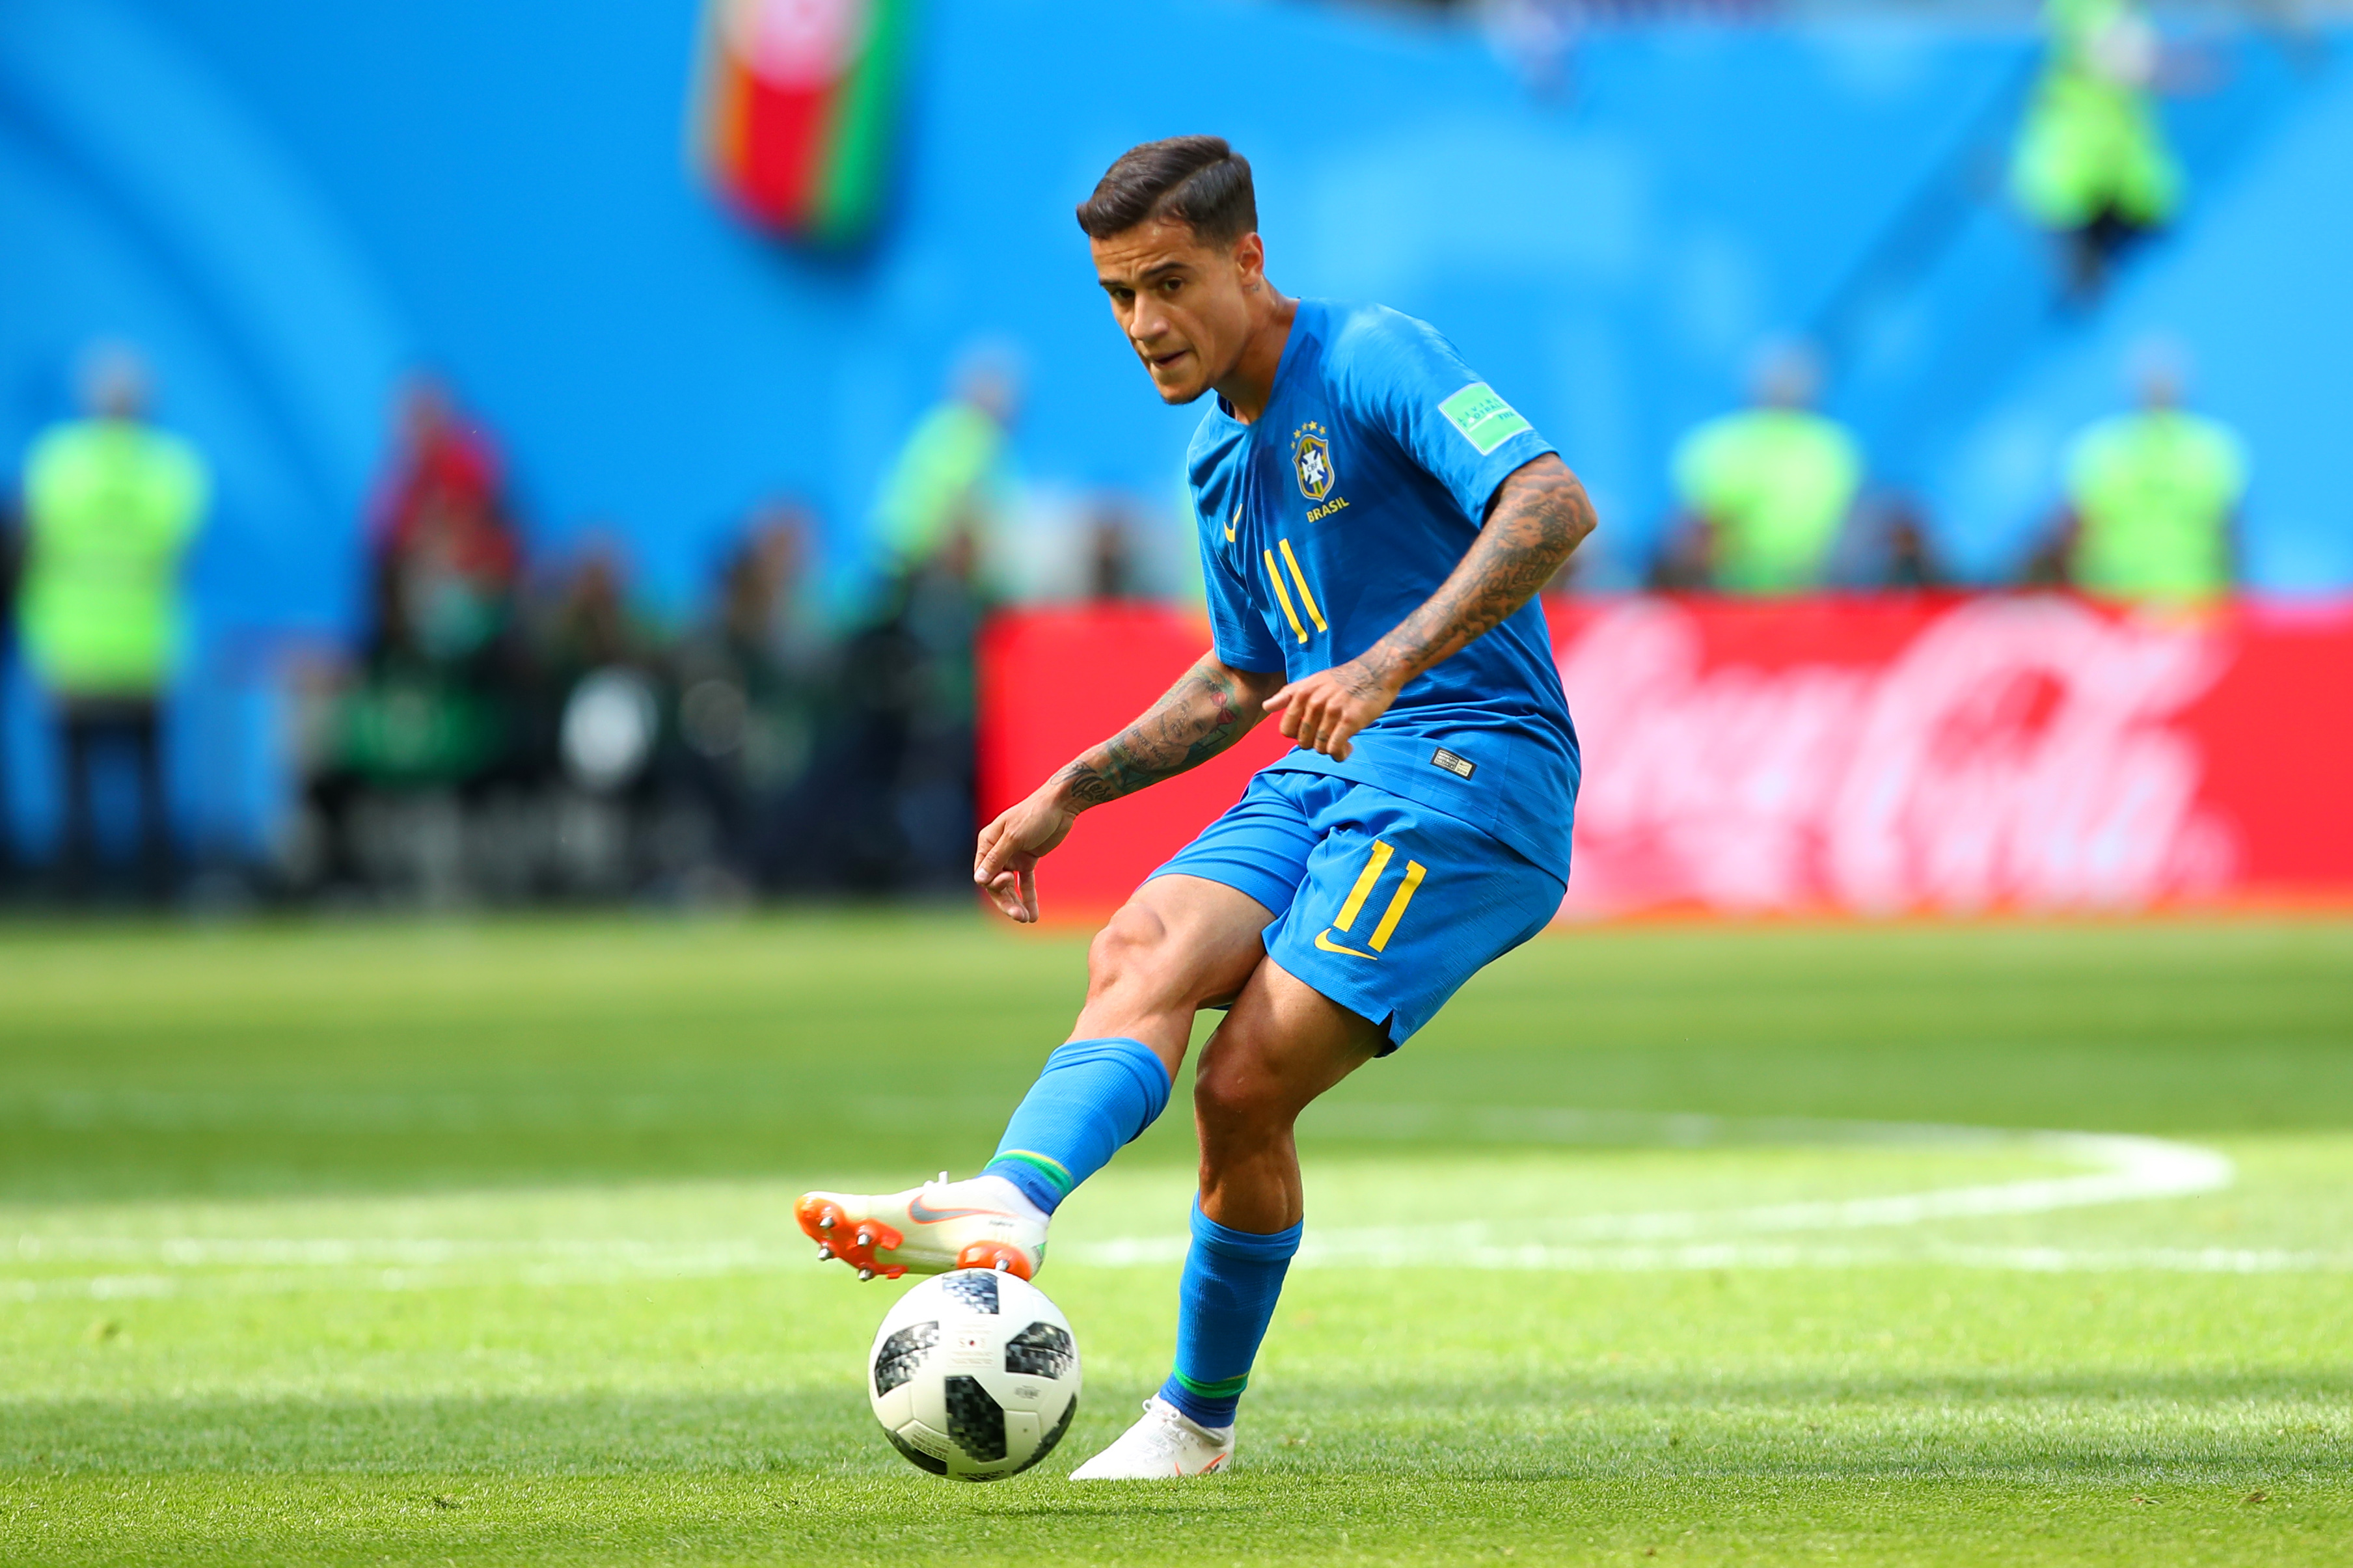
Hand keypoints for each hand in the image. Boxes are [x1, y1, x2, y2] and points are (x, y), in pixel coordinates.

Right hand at [973, 787, 1081, 922]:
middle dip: (1006, 901)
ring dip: (1017, 903)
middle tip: (1019, 916)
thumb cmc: (1034, 815)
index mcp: (987, 842)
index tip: (1007, 880)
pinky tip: (1034, 915)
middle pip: (996, 884)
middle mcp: (998, 851)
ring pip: (1010, 887)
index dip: (992, 882)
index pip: (983, 872)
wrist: (1061, 805)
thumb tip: (978, 880)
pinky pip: (1025, 883)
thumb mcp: (1013, 837)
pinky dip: (1028, 898)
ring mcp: (1013, 857)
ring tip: (1026, 919)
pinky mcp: (1028, 860)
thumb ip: (996, 858)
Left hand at [1262, 658, 1399, 760]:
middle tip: (1330, 735)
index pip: (1286, 730)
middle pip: (1303, 742)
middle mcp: (1314, 702)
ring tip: (1341, 740)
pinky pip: (1335, 748)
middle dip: (1315, 743)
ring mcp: (1332, 711)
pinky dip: (1340, 754)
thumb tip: (1266, 707)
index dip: (1297, 735)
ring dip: (1330, 749)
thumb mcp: (1312, 681)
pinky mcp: (1350, 720)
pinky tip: (1347, 748)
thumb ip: (1288, 695)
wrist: (1376, 671)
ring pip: (1320, 747)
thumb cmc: (1343, 679)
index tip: (1311, 731)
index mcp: (1302, 693)